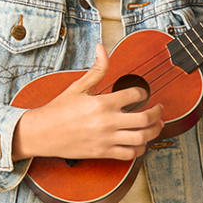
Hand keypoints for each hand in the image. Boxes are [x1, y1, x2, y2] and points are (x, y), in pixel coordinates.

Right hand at [11, 44, 164, 160]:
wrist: (43, 133)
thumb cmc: (59, 109)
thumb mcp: (78, 86)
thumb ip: (97, 69)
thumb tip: (102, 48)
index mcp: (102, 103)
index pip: (135, 96)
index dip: (143, 93)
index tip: (142, 94)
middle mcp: (107, 122)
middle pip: (144, 119)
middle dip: (157, 113)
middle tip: (160, 110)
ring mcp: (106, 139)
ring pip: (141, 138)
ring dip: (153, 132)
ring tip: (156, 126)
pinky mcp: (103, 152)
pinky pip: (128, 154)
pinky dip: (139, 149)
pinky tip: (140, 142)